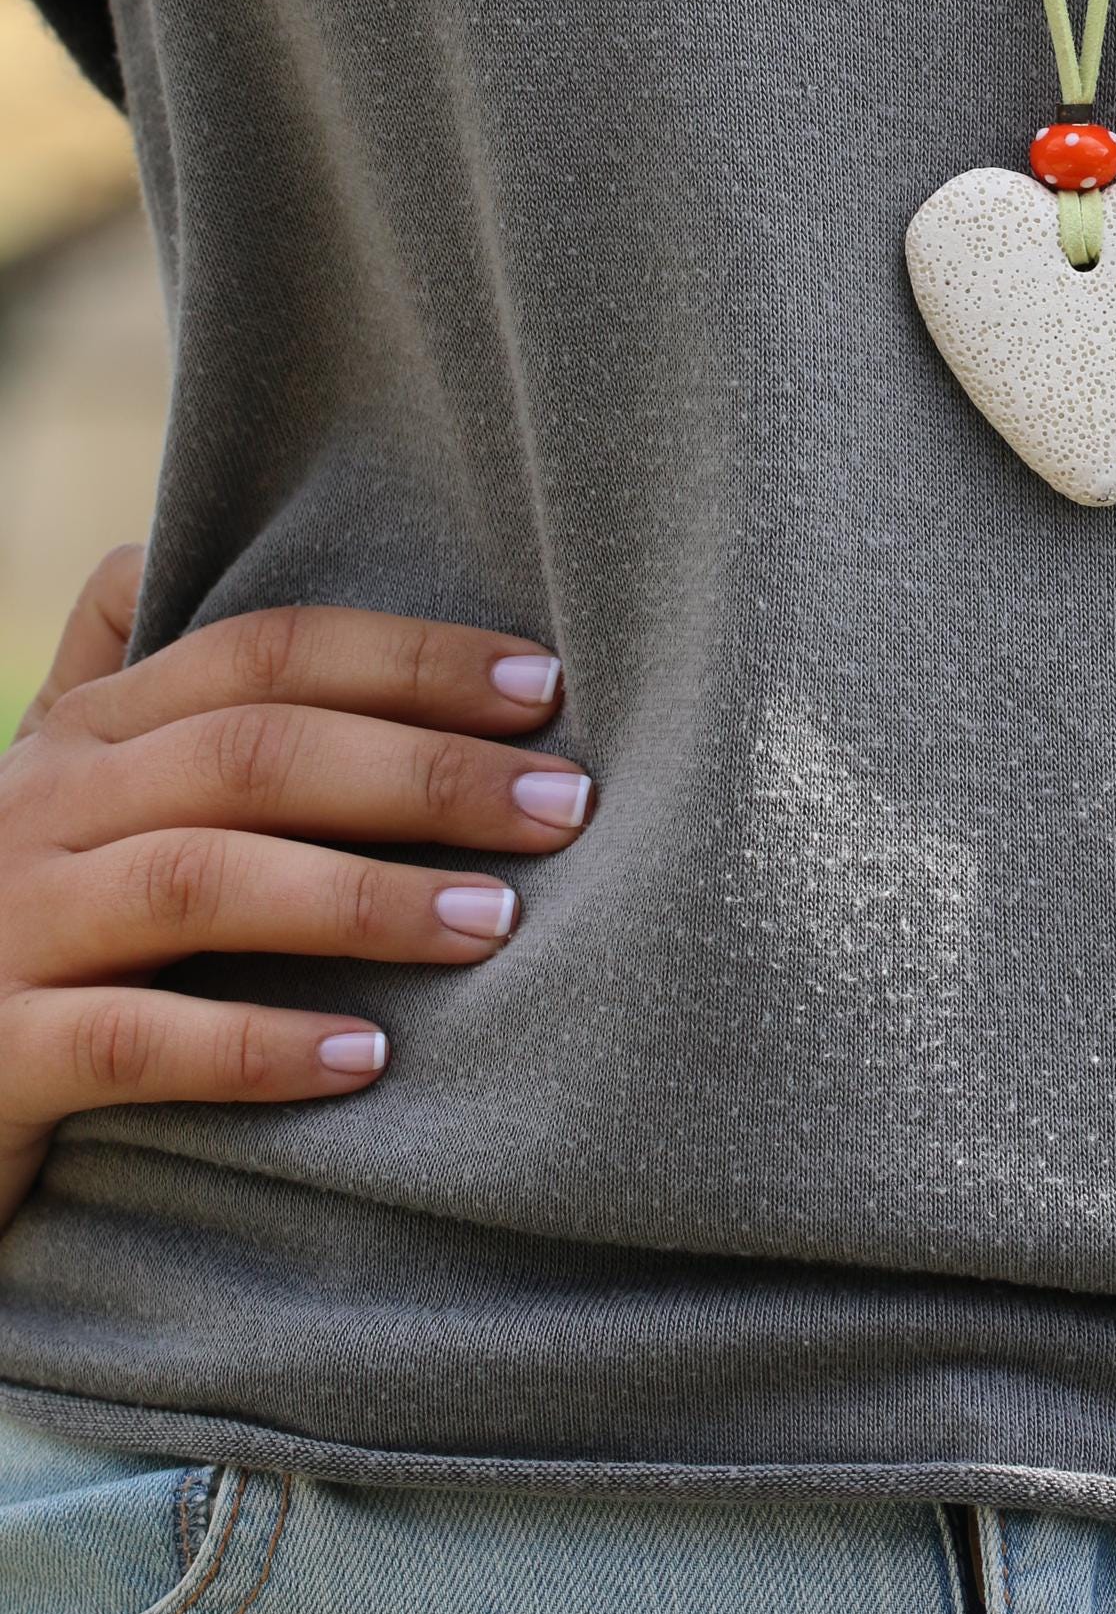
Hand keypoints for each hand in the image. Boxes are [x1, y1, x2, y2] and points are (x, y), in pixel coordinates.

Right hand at [0, 546, 589, 1236]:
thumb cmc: (17, 939)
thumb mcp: (60, 800)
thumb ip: (116, 691)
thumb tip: (151, 553)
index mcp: (83, 735)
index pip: (261, 653)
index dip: (406, 659)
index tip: (543, 685)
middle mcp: (39, 808)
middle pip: (252, 751)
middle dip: (421, 769)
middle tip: (562, 805)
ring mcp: (7, 927)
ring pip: (199, 879)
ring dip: (361, 898)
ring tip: (494, 922)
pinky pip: (132, 1041)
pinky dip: (254, 1046)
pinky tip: (366, 1060)